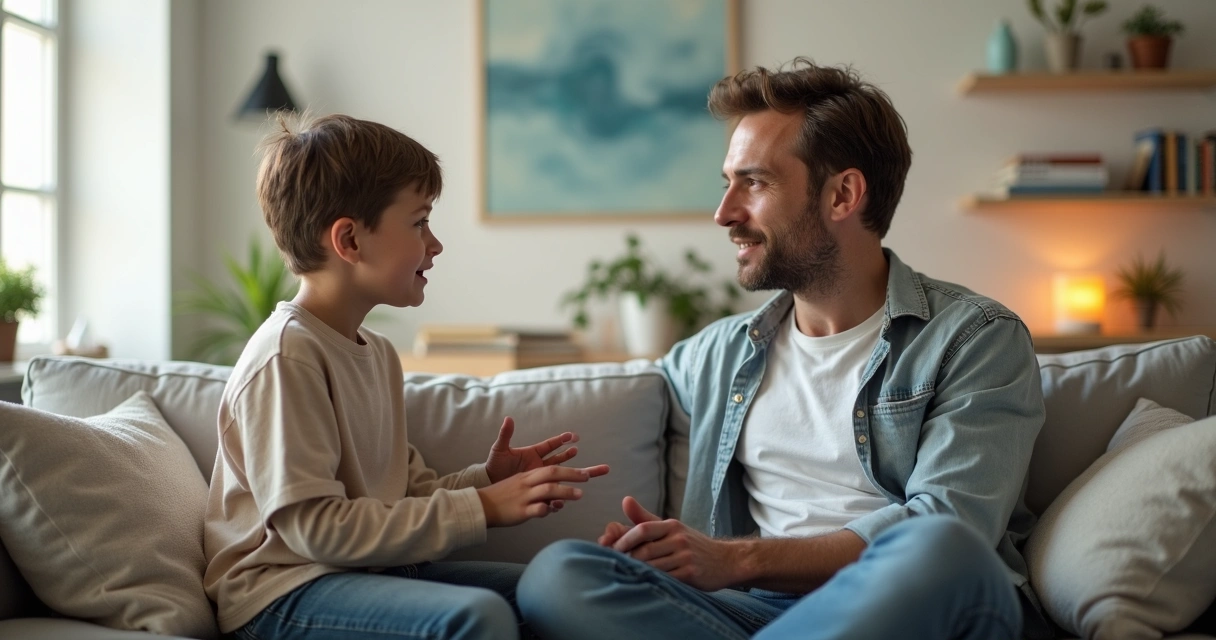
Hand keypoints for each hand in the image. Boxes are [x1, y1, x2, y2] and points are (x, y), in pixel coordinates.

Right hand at [477, 464, 609, 527]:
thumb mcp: (520, 485)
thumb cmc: (504, 496)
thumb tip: (557, 496)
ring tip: (580, 494)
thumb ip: (539, 487)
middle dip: (572, 474)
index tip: (586, 473)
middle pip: (552, 473)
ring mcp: (524, 496)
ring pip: (548, 490)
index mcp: (529, 476)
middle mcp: (528, 483)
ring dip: (565, 491)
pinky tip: (555, 510)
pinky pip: (537, 509)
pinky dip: (547, 509)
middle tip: (588, 476)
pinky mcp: (521, 511)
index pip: (552, 468)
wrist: (482, 505)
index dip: (570, 469)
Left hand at [485, 417, 580, 483]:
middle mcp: (539, 464)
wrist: (490, 482)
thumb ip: (505, 435)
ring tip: (579, 470)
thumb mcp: (499, 449)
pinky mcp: (538, 488)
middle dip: (569, 454)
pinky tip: (566, 490)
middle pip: (558, 458)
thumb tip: (508, 418)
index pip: (550, 445)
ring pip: (558, 473)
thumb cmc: (495, 465)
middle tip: (577, 450)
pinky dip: (559, 489)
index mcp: (532, 453)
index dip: (560, 440)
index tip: (571, 435)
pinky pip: (551, 488)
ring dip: (568, 471)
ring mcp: (539, 477)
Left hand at [608, 496, 735, 591]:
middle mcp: (679, 539)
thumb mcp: (671, 528)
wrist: (726, 561)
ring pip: (652, 566)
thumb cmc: (691, 545)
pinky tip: (643, 584)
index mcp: (671, 526)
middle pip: (644, 550)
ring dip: (636, 572)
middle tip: (611, 565)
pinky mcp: (691, 574)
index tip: (609, 548)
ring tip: (623, 575)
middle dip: (625, 558)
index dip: (623, 539)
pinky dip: (652, 581)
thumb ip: (645, 518)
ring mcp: (685, 557)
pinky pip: (665, 579)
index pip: (642, 528)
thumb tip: (624, 500)